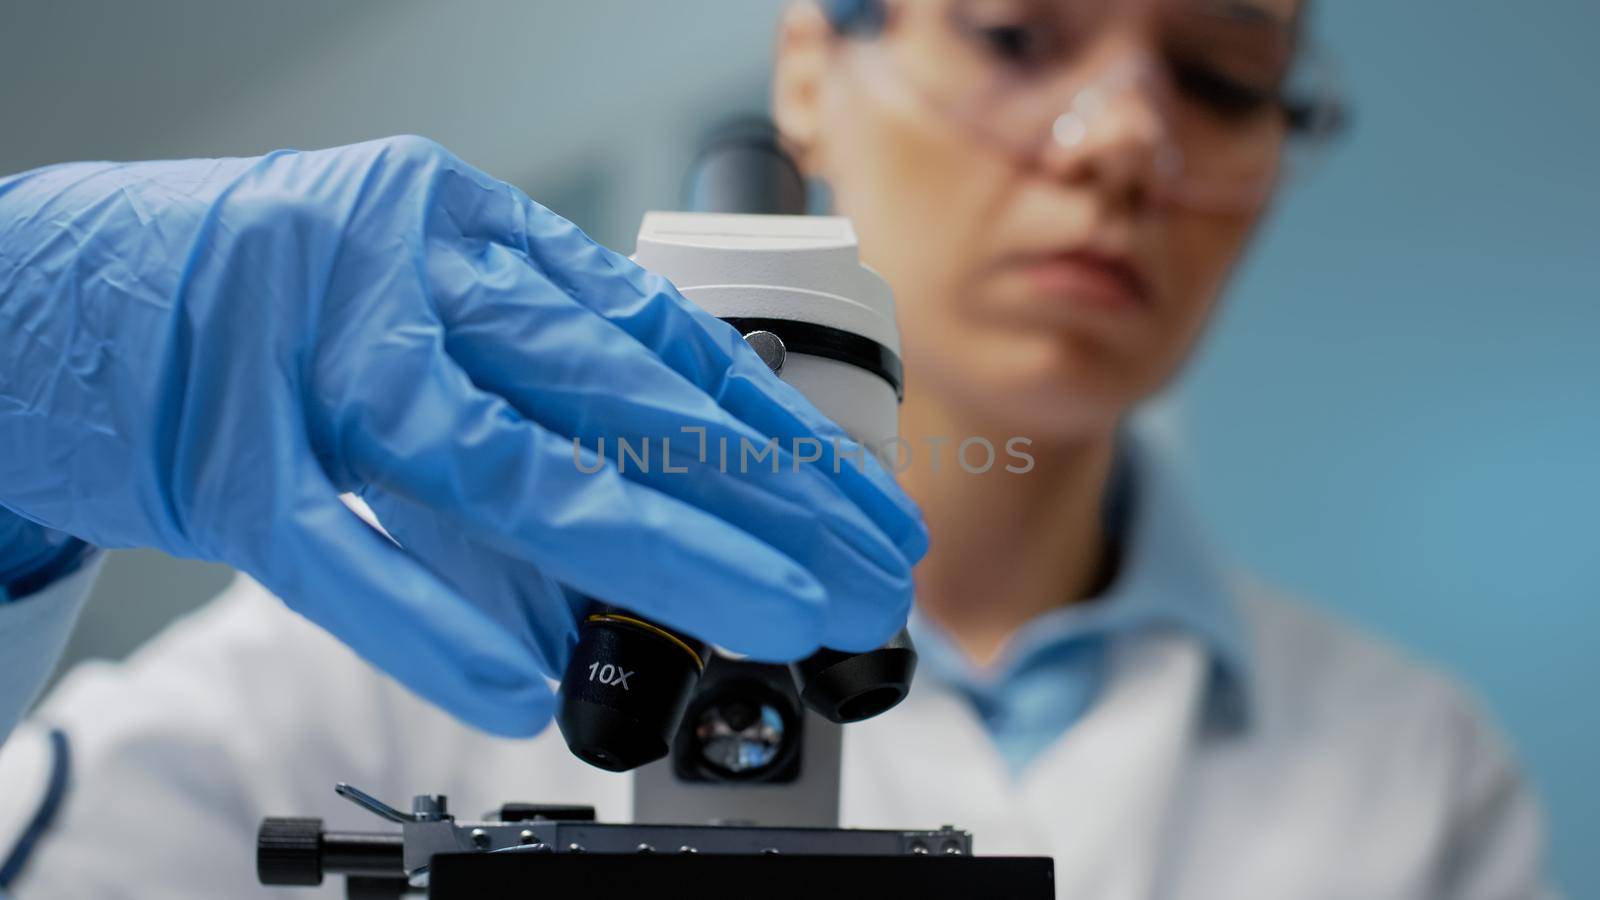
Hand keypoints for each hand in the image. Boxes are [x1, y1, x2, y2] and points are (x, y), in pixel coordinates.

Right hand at [0, 136, 926, 734]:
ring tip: (776, 616)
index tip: (858, 496)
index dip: (768, 426)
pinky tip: (524, 680)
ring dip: (661, 548)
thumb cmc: (251, 315)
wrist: (46, 296)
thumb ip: (505, 450)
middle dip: (763, 493)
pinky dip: (432, 613)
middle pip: (618, 398)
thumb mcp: (407, 339)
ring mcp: (316, 357)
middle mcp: (408, 276)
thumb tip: (614, 580)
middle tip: (867, 568)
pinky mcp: (221, 453)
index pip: (651, 339)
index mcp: (465, 235)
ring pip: (512, 460)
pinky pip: (337, 546)